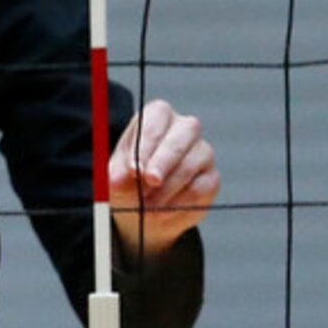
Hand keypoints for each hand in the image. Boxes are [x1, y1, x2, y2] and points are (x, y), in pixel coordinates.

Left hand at [108, 98, 219, 264]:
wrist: (143, 207)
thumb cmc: (127, 180)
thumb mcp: (116, 174)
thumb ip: (116, 174)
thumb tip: (115, 179)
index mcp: (156, 116)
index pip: (154, 123)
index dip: (144, 147)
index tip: (134, 170)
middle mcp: (184, 128)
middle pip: (178, 139)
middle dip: (162, 162)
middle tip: (150, 181)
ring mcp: (202, 152)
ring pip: (190, 166)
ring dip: (167, 188)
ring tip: (148, 205)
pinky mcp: (212, 178)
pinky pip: (200, 189)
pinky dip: (180, 203)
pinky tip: (164, 211)